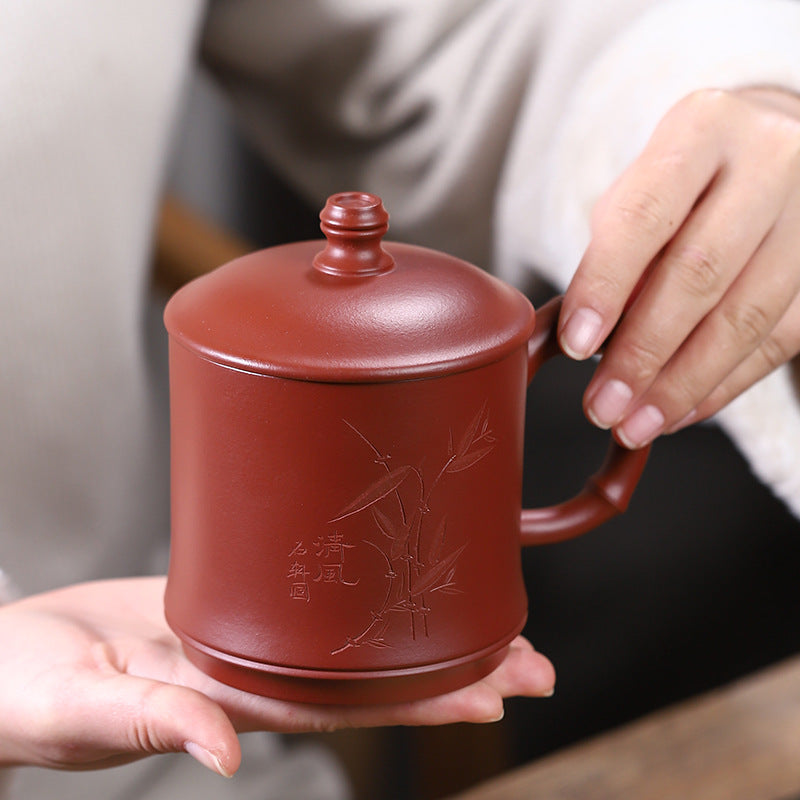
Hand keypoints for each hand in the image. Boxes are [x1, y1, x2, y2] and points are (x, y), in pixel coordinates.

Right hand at [0, 577, 553, 776]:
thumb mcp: (87, 710)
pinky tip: (389, 583)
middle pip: (371, 677)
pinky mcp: (228, 602)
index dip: (423, 701)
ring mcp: (246, 638)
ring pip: (350, 640)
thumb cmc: (34, 694)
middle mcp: (256, 673)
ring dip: (420, 635)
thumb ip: (153, 724)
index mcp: (233, 699)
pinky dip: (356, 595)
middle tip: (533, 663)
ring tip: (492, 629)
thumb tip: (219, 754)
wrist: (10, 659)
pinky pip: (306, 601)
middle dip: (453, 672)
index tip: (495, 692)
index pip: (349, 703)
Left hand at [558, 86, 799, 447]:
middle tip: (602, 404)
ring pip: (746, 317)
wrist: (772, 152)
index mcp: (703, 129)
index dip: (606, 285)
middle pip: (701, 272)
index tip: (577, 344)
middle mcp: (771, 160)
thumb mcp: (639, 193)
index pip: (645, 215)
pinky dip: (722, 386)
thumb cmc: (686, 181)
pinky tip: (680, 409)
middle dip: (643, 352)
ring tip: (635, 423)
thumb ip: (614, 254)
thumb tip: (591, 340)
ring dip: (682, 384)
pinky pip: (777, 342)